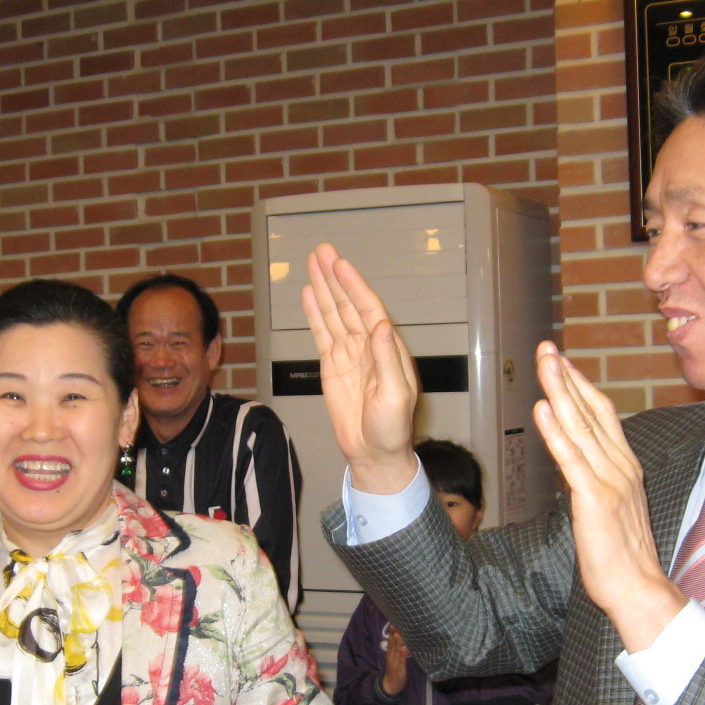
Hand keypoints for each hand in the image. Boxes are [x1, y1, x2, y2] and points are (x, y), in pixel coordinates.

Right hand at [302, 242, 419, 493]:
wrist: (374, 453)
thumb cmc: (392, 429)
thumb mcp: (396, 396)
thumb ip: (388, 360)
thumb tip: (380, 326)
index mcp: (387, 349)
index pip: (369, 309)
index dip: (354, 286)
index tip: (340, 265)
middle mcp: (369, 346)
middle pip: (348, 304)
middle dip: (335, 277)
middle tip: (322, 251)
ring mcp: (350, 355)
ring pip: (333, 314)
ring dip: (323, 288)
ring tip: (313, 262)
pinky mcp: (333, 367)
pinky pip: (322, 334)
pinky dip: (314, 313)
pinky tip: (308, 294)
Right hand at [382, 626, 408, 694]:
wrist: (390, 685)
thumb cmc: (395, 670)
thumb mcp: (395, 658)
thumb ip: (398, 649)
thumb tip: (402, 637)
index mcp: (390, 653)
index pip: (391, 640)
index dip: (392, 632)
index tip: (394, 622)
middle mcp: (391, 656)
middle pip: (393, 644)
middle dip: (395, 634)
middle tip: (396, 624)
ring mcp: (395, 663)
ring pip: (397, 651)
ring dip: (398, 643)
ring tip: (399, 634)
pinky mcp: (399, 669)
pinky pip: (401, 661)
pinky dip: (402, 655)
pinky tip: (404, 649)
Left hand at [531, 343, 685, 652]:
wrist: (638, 588)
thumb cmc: (622, 555)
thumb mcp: (613, 507)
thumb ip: (599, 480)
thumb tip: (580, 464)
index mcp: (626, 466)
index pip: (603, 415)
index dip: (581, 386)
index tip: (562, 362)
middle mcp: (621, 467)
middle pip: (592, 411)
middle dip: (567, 377)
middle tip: (547, 348)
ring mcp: (610, 481)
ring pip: (580, 427)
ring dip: (559, 392)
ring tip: (544, 364)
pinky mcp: (595, 500)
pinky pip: (572, 460)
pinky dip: (556, 432)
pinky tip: (542, 409)